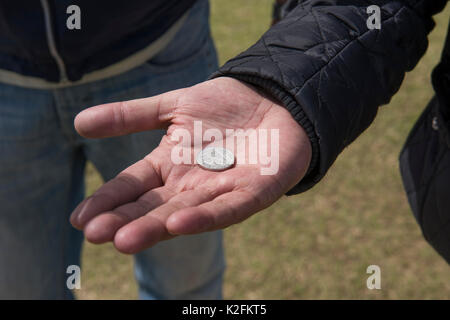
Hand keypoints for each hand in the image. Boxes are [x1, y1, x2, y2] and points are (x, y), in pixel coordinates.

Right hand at [70, 77, 311, 253]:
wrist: (272, 98)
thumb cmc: (223, 107)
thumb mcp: (172, 106)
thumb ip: (131, 115)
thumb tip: (79, 123)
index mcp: (169, 166)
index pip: (133, 186)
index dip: (108, 201)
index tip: (79, 218)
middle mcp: (190, 185)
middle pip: (153, 206)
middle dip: (125, 221)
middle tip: (95, 235)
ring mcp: (220, 191)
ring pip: (184, 212)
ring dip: (156, 226)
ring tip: (124, 240)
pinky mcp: (252, 192)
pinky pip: (227, 208)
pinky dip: (204, 217)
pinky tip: (178, 223)